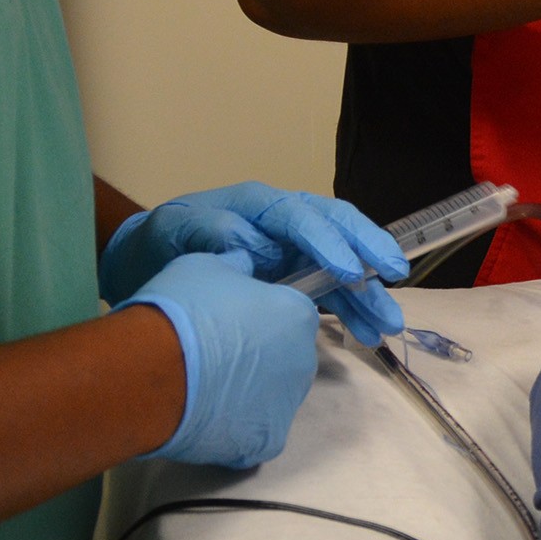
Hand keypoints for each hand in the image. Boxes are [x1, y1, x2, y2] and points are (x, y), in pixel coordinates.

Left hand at [100, 180, 407, 347]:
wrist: (145, 268)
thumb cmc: (159, 244)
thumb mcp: (173, 232)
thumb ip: (208, 232)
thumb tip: (250, 240)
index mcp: (257, 205)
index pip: (302, 216)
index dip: (328, 241)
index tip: (349, 271)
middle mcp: (283, 223)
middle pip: (338, 229)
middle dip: (369, 252)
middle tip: (395, 275)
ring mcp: (291, 251)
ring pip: (342, 264)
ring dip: (369, 292)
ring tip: (389, 323)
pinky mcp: (292, 279)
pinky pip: (330, 292)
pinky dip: (351, 312)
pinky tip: (367, 334)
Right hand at [123, 250, 323, 467]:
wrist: (149, 371)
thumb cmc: (180, 311)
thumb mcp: (208, 266)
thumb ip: (236, 267)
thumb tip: (242, 265)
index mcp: (297, 316)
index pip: (290, 315)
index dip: (258, 317)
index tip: (228, 322)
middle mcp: (304, 361)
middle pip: (284, 358)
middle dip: (256, 358)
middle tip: (212, 357)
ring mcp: (286, 406)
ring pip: (270, 398)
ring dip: (246, 395)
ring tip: (202, 391)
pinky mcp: (265, 444)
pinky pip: (254, 436)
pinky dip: (234, 431)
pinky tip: (205, 420)